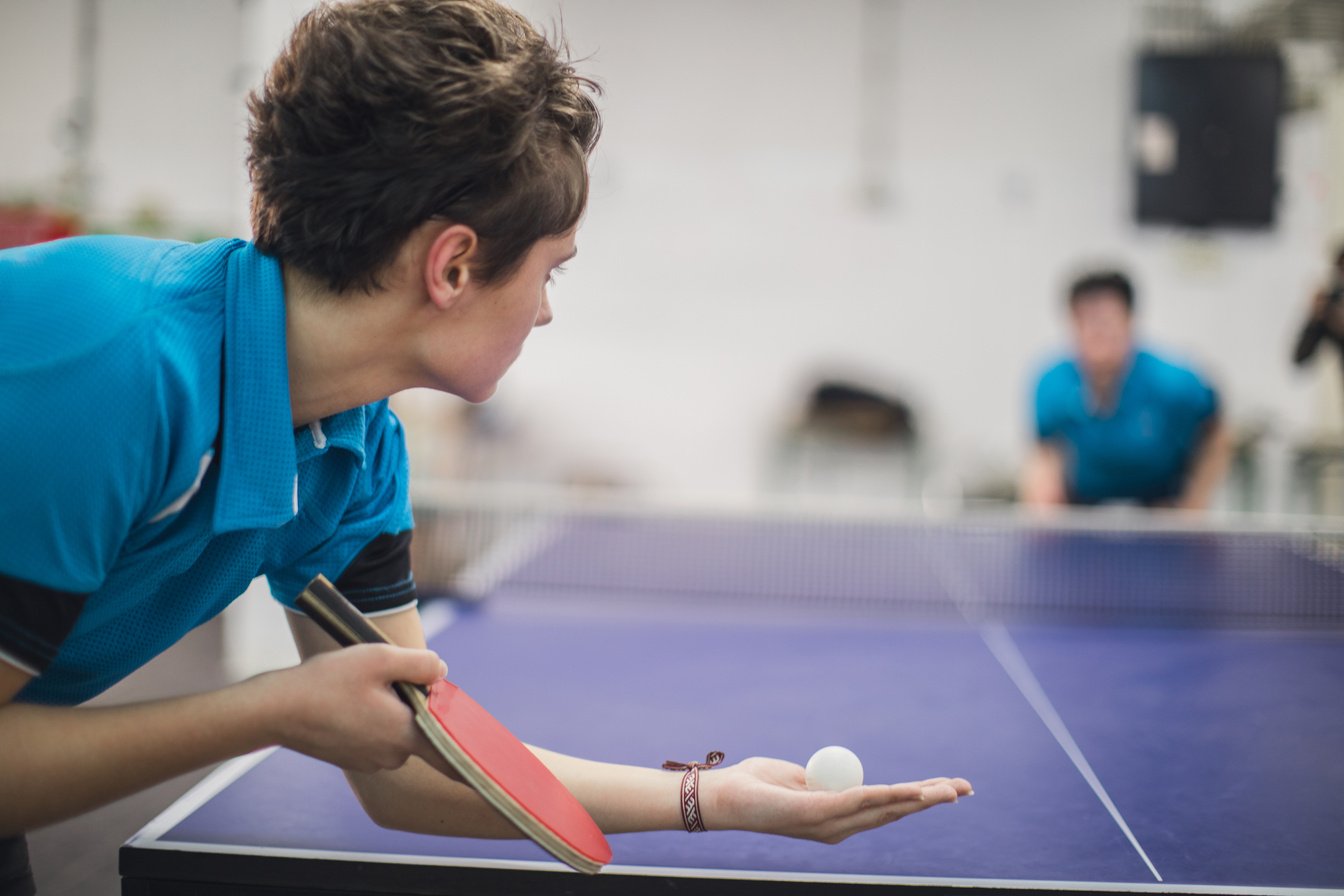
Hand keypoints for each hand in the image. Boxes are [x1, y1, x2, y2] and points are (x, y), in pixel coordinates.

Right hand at [253, 644, 448, 773]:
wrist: (277, 709)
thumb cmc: (328, 682)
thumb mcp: (381, 658)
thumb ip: (421, 663)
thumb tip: (441, 672)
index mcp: (405, 736)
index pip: (449, 752)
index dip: (467, 748)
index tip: (483, 750)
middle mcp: (391, 757)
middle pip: (419, 726)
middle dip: (411, 701)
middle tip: (384, 679)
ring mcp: (369, 761)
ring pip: (395, 729)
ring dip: (387, 708)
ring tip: (358, 689)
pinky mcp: (351, 758)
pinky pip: (373, 735)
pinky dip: (367, 718)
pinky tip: (345, 702)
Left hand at [701, 756, 970, 842]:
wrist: (725, 796)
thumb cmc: (756, 785)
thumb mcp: (796, 779)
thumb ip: (819, 780)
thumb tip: (832, 776)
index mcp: (838, 818)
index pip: (886, 808)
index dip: (918, 798)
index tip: (947, 786)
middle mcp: (840, 827)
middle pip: (897, 811)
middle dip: (933, 799)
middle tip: (967, 788)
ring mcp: (833, 823)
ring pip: (888, 808)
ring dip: (922, 797)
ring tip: (952, 790)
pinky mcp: (821, 814)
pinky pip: (863, 800)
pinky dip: (891, 794)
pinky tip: (914, 791)